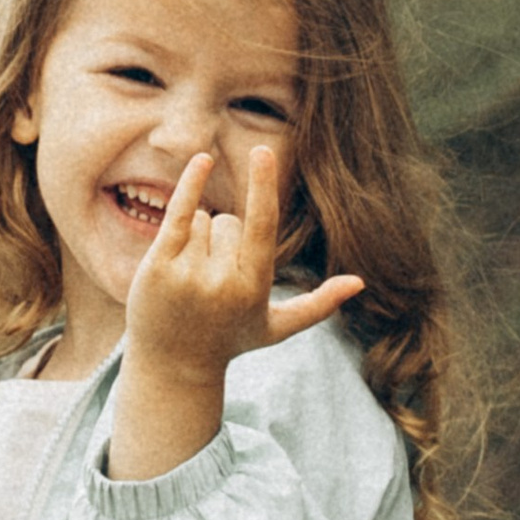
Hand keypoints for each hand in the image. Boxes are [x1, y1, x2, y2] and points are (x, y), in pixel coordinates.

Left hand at [107, 143, 361, 482]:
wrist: (170, 369)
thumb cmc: (228, 342)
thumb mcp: (275, 328)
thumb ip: (318, 305)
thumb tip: (360, 283)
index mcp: (253, 287)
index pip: (261, 225)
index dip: (263, 185)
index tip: (263, 149)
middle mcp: (221, 280)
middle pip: (230, 221)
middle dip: (223, 241)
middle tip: (209, 283)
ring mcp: (187, 273)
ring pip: (203, 219)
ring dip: (198, 238)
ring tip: (189, 278)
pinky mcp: (159, 266)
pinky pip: (179, 212)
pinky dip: (191, 184)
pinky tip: (202, 161)